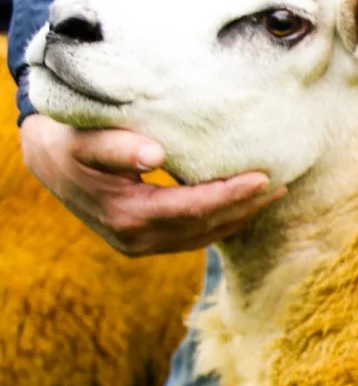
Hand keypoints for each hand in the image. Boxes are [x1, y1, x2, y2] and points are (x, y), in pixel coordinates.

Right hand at [20, 112, 280, 255]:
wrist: (49, 163)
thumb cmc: (70, 143)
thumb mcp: (86, 139)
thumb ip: (118, 146)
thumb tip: (155, 155)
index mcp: (126, 215)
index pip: (192, 209)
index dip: (230, 194)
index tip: (263, 177)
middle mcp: (136, 239)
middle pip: (205, 225)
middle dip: (246, 205)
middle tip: (282, 183)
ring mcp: (142, 246)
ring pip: (204, 235)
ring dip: (241, 215)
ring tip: (274, 192)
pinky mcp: (146, 243)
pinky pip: (195, 237)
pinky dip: (223, 221)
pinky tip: (246, 204)